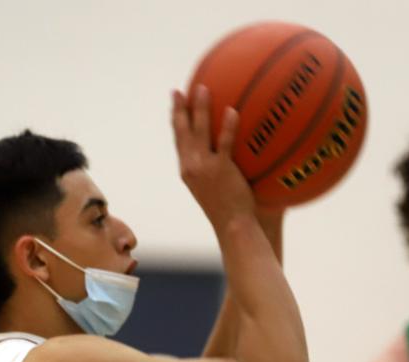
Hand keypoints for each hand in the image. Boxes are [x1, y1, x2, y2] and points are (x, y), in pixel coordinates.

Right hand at [171, 86, 253, 230]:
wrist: (232, 226)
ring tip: (203, 88)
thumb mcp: (213, 190)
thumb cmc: (228, 211)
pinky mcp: (221, 170)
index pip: (179, 140)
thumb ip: (213, 172)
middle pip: (182, 131)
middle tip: (179, 90)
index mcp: (187, 171)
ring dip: (199, 108)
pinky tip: (232, 110)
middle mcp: (191, 166)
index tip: (175, 101)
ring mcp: (205, 167)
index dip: (176, 119)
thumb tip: (223, 158)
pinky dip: (227, 126)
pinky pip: (224, 142)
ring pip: (199, 131)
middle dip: (180, 108)